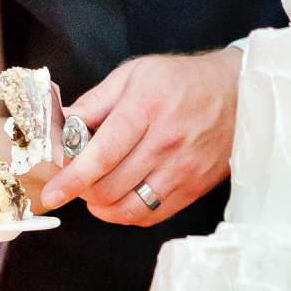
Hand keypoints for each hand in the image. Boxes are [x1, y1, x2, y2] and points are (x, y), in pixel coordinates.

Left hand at [39, 49, 240, 225]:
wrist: (238, 93)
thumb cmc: (182, 81)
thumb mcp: (134, 75)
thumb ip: (95, 102)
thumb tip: (63, 126)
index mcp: (146, 108)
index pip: (101, 154)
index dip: (72, 178)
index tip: (53, 194)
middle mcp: (166, 142)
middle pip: (111, 186)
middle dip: (84, 189)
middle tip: (77, 179)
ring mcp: (183, 169)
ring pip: (130, 208)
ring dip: (103, 207)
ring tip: (96, 191)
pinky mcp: (195, 187)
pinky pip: (152, 215)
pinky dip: (128, 214)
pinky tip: (121, 199)